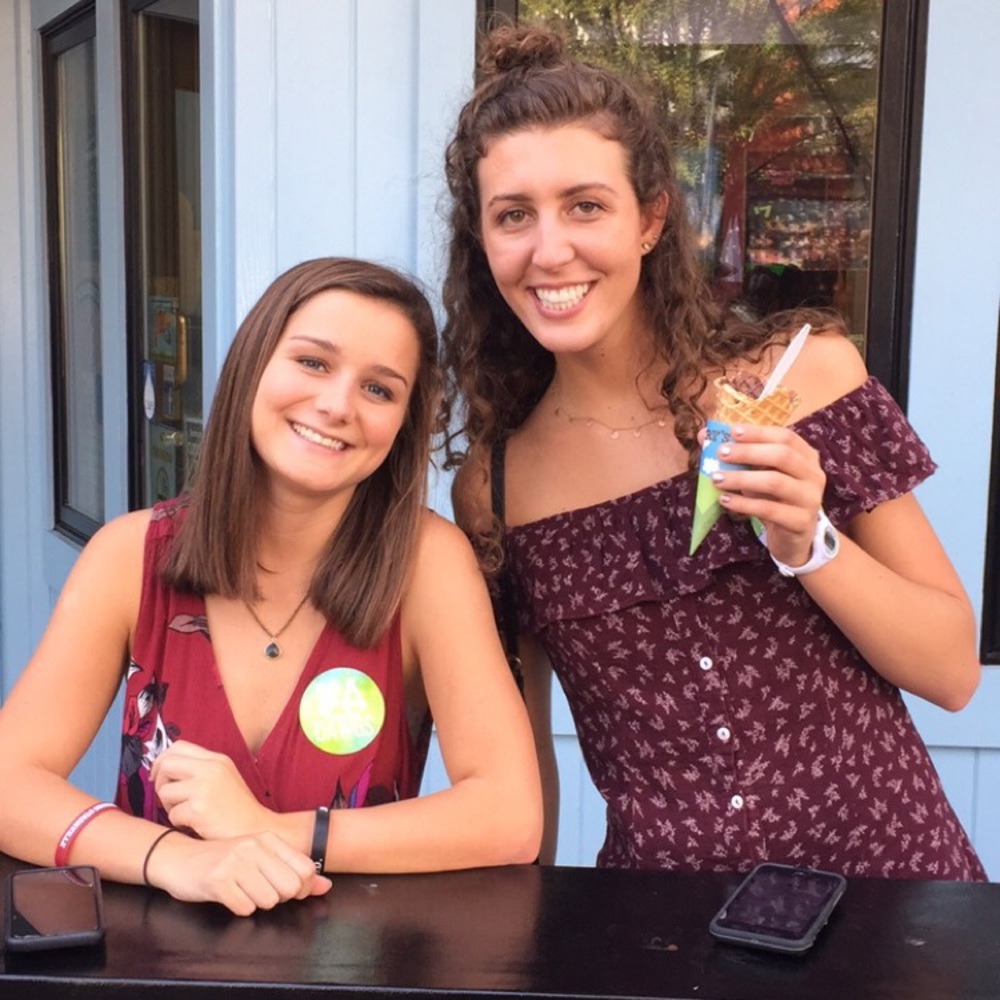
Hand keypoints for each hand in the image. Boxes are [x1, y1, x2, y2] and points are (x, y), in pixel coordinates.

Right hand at [146, 828, 331, 915]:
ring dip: (256, 902)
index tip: (286, 889)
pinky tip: (228, 895)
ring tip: (241, 890)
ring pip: (268, 901)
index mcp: (267, 839)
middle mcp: (254, 847)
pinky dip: (239, 907)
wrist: (179, 859)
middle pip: (289, 888)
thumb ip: (292, 871)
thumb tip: (325, 886)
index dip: (301, 888)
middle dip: (278, 897)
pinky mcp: (218, 881)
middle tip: (259, 890)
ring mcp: (235, 862)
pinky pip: (244, 908)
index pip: (305, 868)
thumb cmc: (223, 860)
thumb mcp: (259, 857)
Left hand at [151, 740, 269, 839]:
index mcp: (217, 759)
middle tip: (168, 797)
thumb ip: (201, 768)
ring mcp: (204, 788)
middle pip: (167, 764)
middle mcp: (211, 769)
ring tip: (188, 813)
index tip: (159, 774)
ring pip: (164, 791)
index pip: (178, 747)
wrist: (256, 830)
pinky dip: (179, 823)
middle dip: (160, 782)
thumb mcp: (224, 777)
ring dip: (169, 807)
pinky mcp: (199, 810)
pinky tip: (195, 824)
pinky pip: (172, 814)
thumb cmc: (237, 808)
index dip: (162, 760)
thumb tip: (165, 767)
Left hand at [707, 423, 826, 568]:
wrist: (791, 537)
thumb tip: (704, 435)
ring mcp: (810, 499)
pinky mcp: (801, 522)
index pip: (785, 437)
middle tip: (721, 454)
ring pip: (775, 482)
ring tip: (717, 478)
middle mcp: (814, 474)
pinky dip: (744, 503)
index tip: (732, 432)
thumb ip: (736, 454)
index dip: (759, 432)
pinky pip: (769, 509)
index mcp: (806, 456)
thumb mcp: (757, 474)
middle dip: (748, 453)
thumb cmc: (773, 498)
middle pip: (782, 456)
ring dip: (742, 478)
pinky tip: (724, 500)